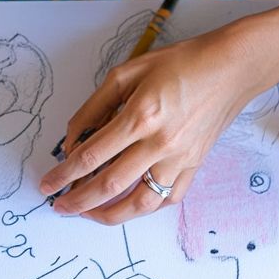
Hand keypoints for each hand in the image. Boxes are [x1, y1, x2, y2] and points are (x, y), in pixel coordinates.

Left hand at [39, 17, 278, 224]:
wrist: (230, 68)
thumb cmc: (180, 63)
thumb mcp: (128, 72)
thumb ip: (96, 106)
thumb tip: (75, 137)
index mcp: (140, 116)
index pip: (92, 155)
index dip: (64, 173)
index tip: (48, 183)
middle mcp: (160, 143)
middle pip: (110, 184)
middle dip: (79, 200)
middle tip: (60, 206)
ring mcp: (180, 159)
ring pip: (140, 202)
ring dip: (110, 215)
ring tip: (90, 214)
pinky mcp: (195, 166)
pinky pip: (168, 198)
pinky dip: (145, 207)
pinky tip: (129, 205)